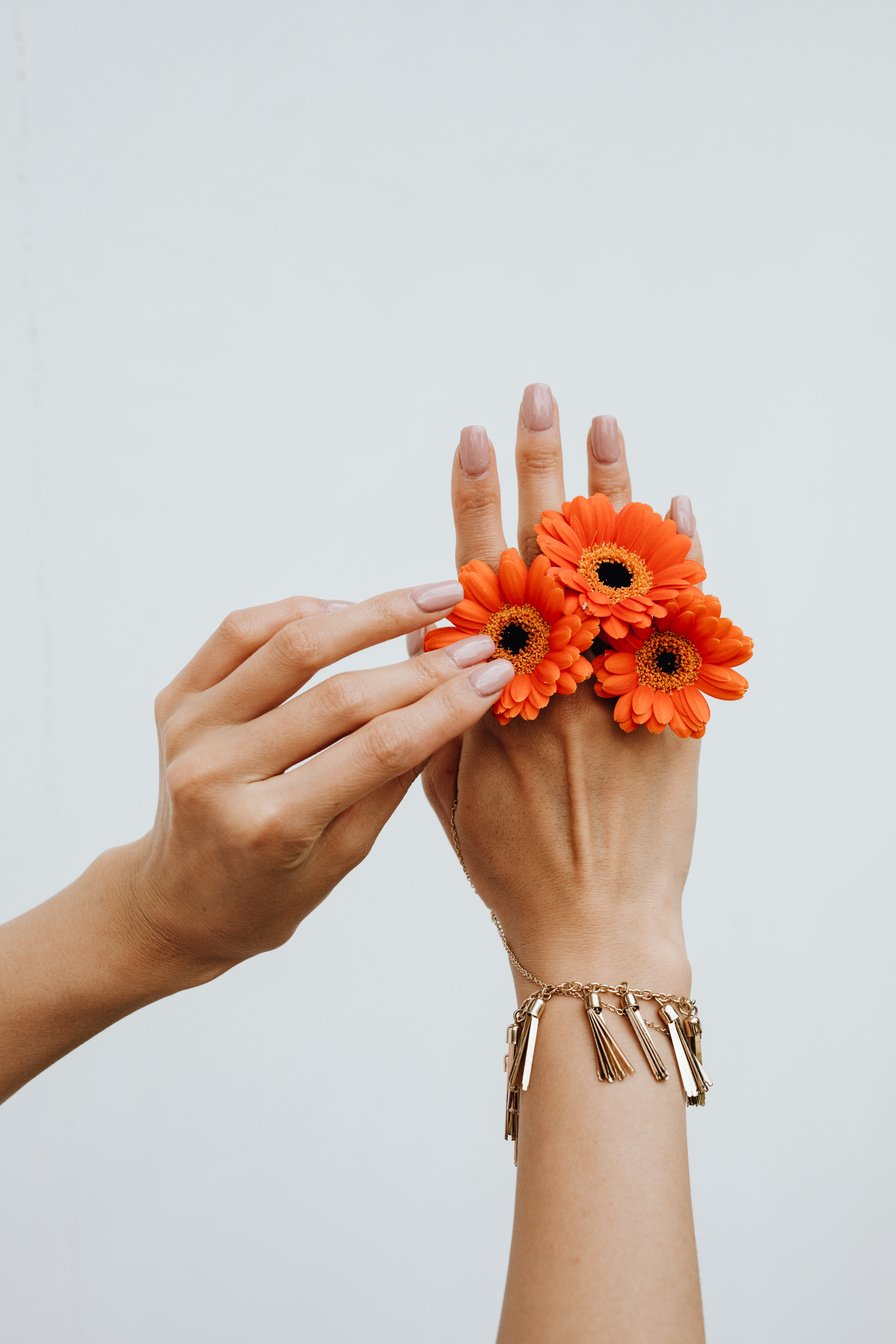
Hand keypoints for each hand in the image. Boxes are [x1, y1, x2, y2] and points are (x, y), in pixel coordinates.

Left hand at [119, 584, 513, 988]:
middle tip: (476, 639)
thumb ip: (391, 778)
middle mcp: (218, 772)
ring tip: (427, 598)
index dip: (444, 706)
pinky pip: (239, 632)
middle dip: (421, 664)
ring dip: (367, 615)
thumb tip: (454, 698)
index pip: (377, 750)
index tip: (494, 674)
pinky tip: (348, 610)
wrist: (176, 901)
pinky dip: (299, 611)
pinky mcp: (174, 700)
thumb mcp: (344, 856)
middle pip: (339, 696)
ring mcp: (189, 730)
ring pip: (289, 646)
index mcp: (268, 827)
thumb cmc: (271, 892)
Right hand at [419, 389, 703, 990]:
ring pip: (618, 570)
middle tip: (541, 394)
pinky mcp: (669, 708)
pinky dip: (684, 561)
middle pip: (549, 549)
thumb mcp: (448, 790)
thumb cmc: (509, 865)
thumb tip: (432, 639)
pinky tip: (680, 506)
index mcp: (492, 686)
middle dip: (543, 465)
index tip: (473, 435)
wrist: (594, 925)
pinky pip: (682, 619)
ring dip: (613, 491)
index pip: (479, 570)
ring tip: (608, 423)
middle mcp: (556, 673)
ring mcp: (617, 685)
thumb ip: (437, 707)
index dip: (475, 498)